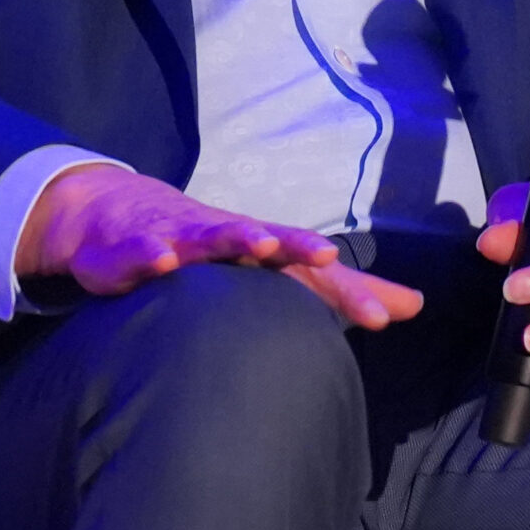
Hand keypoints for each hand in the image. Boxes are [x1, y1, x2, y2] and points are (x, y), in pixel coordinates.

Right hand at [18, 165, 422, 329]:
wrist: (117, 214)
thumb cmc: (209, 246)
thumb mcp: (274, 268)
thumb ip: (338, 290)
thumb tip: (412, 307)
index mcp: (261, 245)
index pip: (311, 266)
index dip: (346, 288)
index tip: (384, 315)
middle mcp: (224, 235)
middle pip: (267, 239)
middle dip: (295, 245)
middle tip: (327, 252)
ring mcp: (178, 238)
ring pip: (209, 235)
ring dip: (234, 237)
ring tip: (259, 243)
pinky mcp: (132, 250)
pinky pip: (142, 252)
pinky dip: (153, 254)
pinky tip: (165, 261)